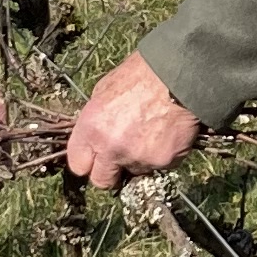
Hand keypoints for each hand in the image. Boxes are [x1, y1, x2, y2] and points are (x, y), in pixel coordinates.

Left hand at [63, 50, 206, 189]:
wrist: (178, 74)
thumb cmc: (140, 75)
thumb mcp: (104, 90)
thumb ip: (95, 121)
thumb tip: (94, 138)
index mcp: (91, 129)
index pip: (78, 165)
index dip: (88, 162)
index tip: (96, 158)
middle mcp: (111, 148)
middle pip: (102, 181)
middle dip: (110, 172)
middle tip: (121, 157)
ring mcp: (138, 157)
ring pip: (135, 171)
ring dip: (140, 159)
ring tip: (152, 132)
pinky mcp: (164, 161)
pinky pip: (160, 166)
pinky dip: (163, 154)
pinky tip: (168, 133)